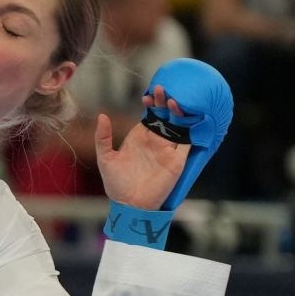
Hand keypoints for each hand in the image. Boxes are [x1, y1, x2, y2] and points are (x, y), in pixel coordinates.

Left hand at [95, 87, 190, 209]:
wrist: (130, 205)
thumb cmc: (117, 183)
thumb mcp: (106, 158)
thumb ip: (103, 137)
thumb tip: (102, 116)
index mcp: (140, 137)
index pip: (149, 114)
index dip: (151, 103)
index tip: (147, 95)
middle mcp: (156, 140)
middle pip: (165, 115)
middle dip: (164, 102)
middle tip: (162, 90)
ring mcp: (168, 148)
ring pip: (178, 124)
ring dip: (178, 112)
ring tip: (173, 101)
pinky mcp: (178, 159)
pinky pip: (189, 141)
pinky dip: (192, 129)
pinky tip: (191, 117)